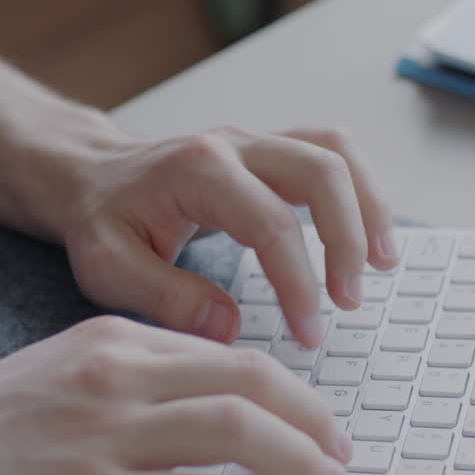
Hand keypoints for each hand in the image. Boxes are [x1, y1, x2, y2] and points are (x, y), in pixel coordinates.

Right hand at [0, 316, 350, 474]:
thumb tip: (185, 427)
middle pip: (249, 379)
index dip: (285, 387)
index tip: (312, 418)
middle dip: (312, 417)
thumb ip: (120, 393)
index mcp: (109, 345)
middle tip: (340, 452)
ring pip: (238, 429)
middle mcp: (117, 376)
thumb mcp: (51, 385)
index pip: (225, 353)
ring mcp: (107, 434)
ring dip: (301, 460)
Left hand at [48, 126, 397, 347]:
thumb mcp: (109, 268)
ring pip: (337, 153)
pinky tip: (369, 239)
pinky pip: (332, 156)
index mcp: (198, 171)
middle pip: (321, 172)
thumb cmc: (102, 223)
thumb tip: (229, 327)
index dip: (299, 283)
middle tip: (350, 302)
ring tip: (383, 266)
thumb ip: (166, 297)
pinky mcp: (269, 152)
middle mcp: (234, 143)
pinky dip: (361, 193)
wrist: (91, 178)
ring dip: (369, 208)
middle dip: (348, 240)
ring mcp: (256, 142)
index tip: (309, 333)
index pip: (272, 224)